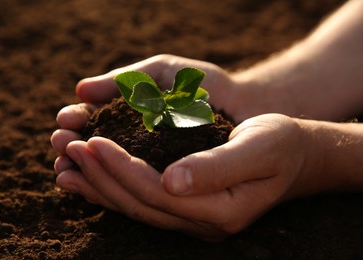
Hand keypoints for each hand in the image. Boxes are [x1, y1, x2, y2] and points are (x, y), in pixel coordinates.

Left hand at [52, 112, 312, 240]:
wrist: (295, 156)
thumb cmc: (280, 144)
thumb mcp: (258, 148)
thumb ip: (217, 167)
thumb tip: (171, 181)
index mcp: (220, 209)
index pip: (156, 192)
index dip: (121, 168)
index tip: (93, 141)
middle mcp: (202, 222)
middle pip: (139, 203)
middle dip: (101, 175)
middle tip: (69, 146)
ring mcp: (193, 219)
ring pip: (136, 207)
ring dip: (99, 185)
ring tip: (67, 164)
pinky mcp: (187, 207)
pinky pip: (143, 202)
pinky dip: (114, 188)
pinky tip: (92, 176)